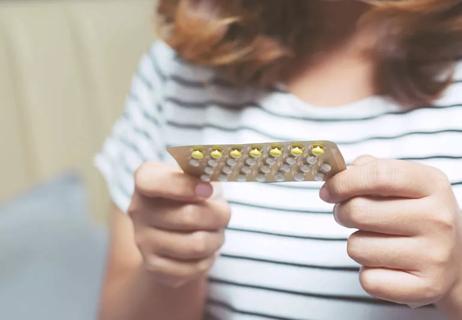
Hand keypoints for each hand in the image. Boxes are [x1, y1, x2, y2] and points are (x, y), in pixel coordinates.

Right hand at [128, 162, 230, 287]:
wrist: (180, 231)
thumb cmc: (196, 194)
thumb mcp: (200, 173)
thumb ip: (206, 167)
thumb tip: (215, 164)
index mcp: (146, 178)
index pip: (153, 182)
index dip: (183, 186)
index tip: (208, 189)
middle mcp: (137, 209)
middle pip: (190, 216)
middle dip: (219, 216)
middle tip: (223, 213)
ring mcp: (142, 240)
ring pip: (196, 245)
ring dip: (217, 238)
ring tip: (215, 232)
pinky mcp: (153, 266)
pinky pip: (195, 267)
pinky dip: (209, 259)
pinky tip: (204, 250)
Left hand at [320, 155, 461, 307]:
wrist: (456, 260)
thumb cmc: (417, 216)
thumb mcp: (405, 184)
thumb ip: (372, 171)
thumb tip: (341, 174)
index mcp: (431, 184)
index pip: (378, 175)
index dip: (343, 182)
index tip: (328, 191)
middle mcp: (437, 219)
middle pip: (359, 211)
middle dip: (343, 213)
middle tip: (349, 215)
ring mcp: (434, 255)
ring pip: (357, 247)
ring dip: (357, 245)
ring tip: (377, 243)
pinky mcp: (425, 288)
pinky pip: (368, 280)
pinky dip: (368, 274)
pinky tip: (387, 266)